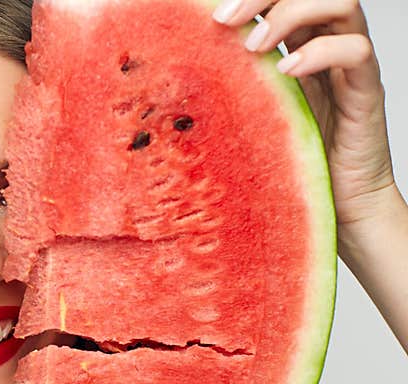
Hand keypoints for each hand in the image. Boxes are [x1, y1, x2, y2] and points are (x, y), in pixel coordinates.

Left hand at [212, 0, 397, 231]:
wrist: (337, 203)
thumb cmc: (289, 159)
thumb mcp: (248, 113)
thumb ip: (230, 83)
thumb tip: (177, 66)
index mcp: (295, 41)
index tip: (208, 12)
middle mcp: (325, 42)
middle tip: (224, 19)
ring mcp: (348, 64)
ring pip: (341, 3)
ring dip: (290, 15)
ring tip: (254, 47)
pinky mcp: (366, 90)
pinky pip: (357, 50)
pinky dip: (321, 53)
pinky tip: (288, 72)